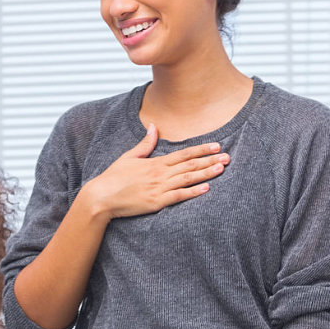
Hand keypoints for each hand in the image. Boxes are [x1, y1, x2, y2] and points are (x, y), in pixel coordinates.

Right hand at [78, 123, 228, 218]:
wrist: (101, 197)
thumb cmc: (113, 178)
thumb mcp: (129, 157)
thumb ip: (145, 144)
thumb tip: (153, 126)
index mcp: (155, 162)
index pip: (183, 154)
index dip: (201, 149)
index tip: (216, 145)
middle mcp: (160, 173)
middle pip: (190, 165)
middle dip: (210, 160)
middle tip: (227, 156)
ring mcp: (159, 188)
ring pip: (188, 178)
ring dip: (206, 173)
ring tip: (221, 168)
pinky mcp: (156, 202)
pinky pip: (178, 196)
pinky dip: (193, 191)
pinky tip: (206, 188)